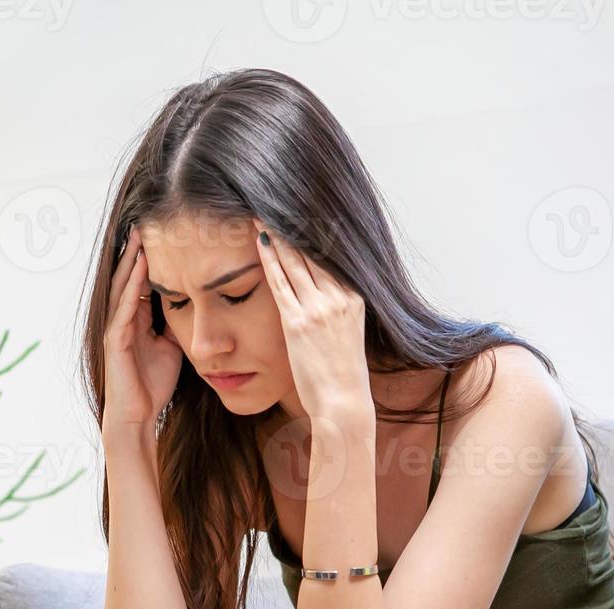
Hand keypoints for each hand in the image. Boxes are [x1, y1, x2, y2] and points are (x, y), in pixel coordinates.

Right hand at [101, 224, 183, 426]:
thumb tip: (196, 306)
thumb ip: (178, 325)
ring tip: (139, 237)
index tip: (162, 236)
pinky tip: (141, 269)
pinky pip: (124, 307)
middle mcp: (123, 319)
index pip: (143, 282)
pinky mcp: (116, 340)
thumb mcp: (173, 347)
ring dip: (131, 262)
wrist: (138, 416)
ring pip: (124, 287)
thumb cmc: (153, 385)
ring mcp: (117, 328)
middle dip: (137, 252)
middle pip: (129, 278)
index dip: (151, 260)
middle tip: (145, 223)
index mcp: (137, 320)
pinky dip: (133, 287)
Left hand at [254, 219, 371, 420]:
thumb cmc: (343, 373)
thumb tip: (326, 294)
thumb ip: (338, 308)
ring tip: (262, 213)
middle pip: (312, 251)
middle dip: (292, 225)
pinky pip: (280, 284)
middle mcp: (339, 298)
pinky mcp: (297, 323)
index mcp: (354, 298)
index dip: (314, 230)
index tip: (300, 208)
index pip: (331, 255)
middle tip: (276, 201)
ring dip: (277, 235)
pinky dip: (269, 260)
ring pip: (295, 262)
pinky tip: (259, 243)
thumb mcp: (348, 332)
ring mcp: (318, 309)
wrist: (344, 402)